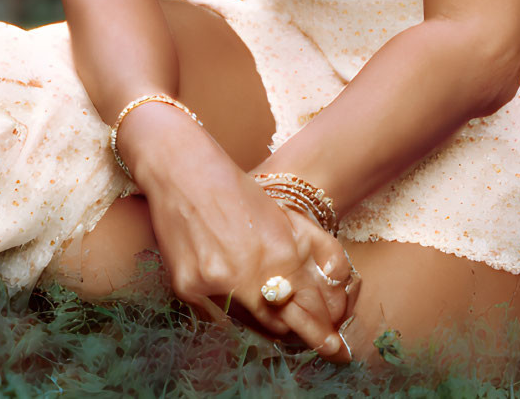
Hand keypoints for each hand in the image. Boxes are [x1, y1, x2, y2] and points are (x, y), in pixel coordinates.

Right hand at [137, 131, 355, 360]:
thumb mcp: (283, 216)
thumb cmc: (237, 190)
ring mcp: (219, 284)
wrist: (183, 172)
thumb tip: (335, 288)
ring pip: (253, 325)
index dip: (325, 329)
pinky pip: (220, 319)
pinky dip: (233, 316)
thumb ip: (312, 252)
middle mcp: (253, 273)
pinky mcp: (190, 289)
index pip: (313, 308)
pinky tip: (240, 305)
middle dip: (304, 336)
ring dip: (269, 327)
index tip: (335, 344)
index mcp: (282, 252)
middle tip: (318, 346)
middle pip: (286, 324)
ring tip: (282, 328)